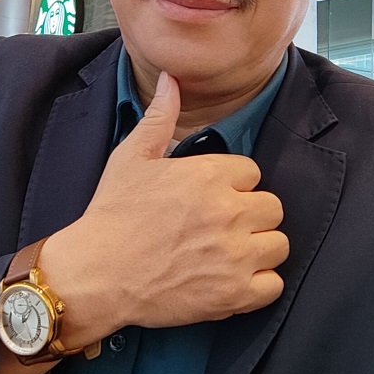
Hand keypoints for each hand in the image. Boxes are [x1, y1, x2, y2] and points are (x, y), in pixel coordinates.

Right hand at [39, 71, 287, 342]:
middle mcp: (228, 211)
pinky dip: (258, 285)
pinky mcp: (233, 294)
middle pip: (273, 207)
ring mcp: (234, 255)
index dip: (233, 184)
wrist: (95, 274)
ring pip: (278, 245)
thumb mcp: (131, 157)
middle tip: (222, 226)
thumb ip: (160, 116)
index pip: (252, 172)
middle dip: (251, 215)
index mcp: (209, 174)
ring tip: (229, 253)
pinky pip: (273, 286)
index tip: (212, 197)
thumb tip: (171, 79)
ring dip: (258, 248)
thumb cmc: (112, 214)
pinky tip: (233, 279)